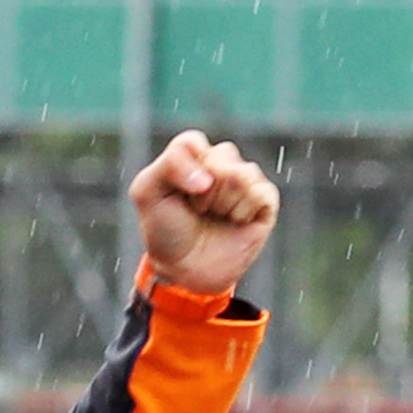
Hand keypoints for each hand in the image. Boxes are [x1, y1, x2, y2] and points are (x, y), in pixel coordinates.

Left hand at [131, 130, 279, 298]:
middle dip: (204, 192)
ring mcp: (244, 181)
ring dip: (222, 204)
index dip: (184, 172)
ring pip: (241, 175)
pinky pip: (261, 193)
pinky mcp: (264, 201)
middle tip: (196, 209)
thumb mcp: (147, 191)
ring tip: (215, 216)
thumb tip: (208, 179)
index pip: (193, 143)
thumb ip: (169, 164)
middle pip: (222, 156)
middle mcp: (220, 162)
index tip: (177, 195)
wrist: (186, 269)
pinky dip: (243, 212)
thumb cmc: (166, 229)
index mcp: (192, 155)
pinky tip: (235, 222)